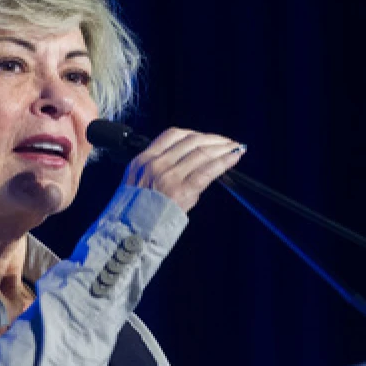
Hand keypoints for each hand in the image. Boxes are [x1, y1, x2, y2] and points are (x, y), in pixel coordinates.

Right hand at [122, 128, 245, 211]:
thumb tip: (187, 165)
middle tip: (227, 142)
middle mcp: (156, 163)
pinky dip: (224, 161)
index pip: (172, 135)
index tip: (207, 138)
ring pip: (201, 153)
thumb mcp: (137, 182)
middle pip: (191, 141)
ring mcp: (168, 176)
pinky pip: (207, 171)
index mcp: (143, 159)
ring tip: (236, 147)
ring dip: (223, 148)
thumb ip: (158, 169)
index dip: (194, 134)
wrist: (129, 231)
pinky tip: (235, 157)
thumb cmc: (133, 212)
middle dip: (213, 139)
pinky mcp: (181, 190)